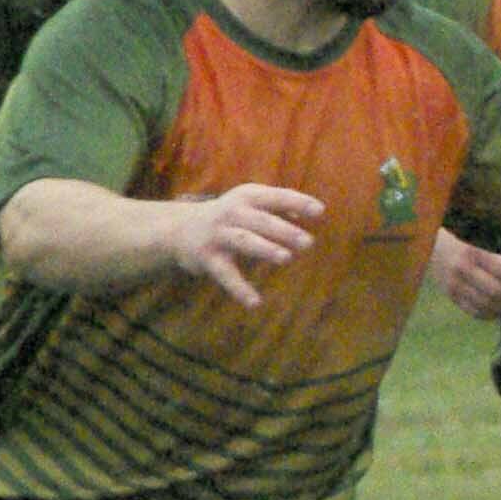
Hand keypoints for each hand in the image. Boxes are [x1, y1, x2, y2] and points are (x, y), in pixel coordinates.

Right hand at [174, 183, 323, 307]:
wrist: (180, 228)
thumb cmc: (231, 215)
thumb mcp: (252, 203)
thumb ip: (280, 207)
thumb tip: (309, 213)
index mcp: (248, 196)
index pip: (276, 197)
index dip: (298, 202)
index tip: (320, 211)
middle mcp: (232, 212)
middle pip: (261, 221)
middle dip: (285, 231)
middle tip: (308, 242)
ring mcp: (218, 235)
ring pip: (244, 241)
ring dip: (265, 249)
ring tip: (286, 258)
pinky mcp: (207, 258)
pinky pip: (226, 275)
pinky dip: (240, 289)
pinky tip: (255, 303)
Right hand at [428, 228, 500, 318]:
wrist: (433, 249)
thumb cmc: (469, 249)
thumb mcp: (485, 248)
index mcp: (473, 253)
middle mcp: (462, 269)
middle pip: (495, 291)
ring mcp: (454, 285)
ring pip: (486, 305)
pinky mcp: (451, 297)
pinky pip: (475, 312)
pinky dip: (494, 314)